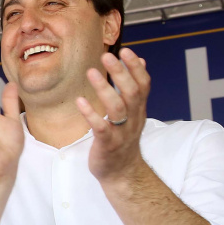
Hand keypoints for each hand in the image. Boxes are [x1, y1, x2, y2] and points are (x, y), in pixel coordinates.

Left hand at [76, 48, 149, 182]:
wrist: (123, 173)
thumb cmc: (123, 140)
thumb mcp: (133, 113)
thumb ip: (135, 89)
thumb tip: (142, 61)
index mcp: (139, 110)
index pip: (143, 85)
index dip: (136, 68)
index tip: (126, 50)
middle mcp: (133, 119)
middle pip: (131, 93)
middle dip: (120, 73)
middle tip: (106, 56)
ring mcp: (121, 133)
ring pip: (117, 108)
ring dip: (105, 89)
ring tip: (91, 72)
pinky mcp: (108, 145)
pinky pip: (101, 128)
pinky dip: (91, 114)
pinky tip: (80, 101)